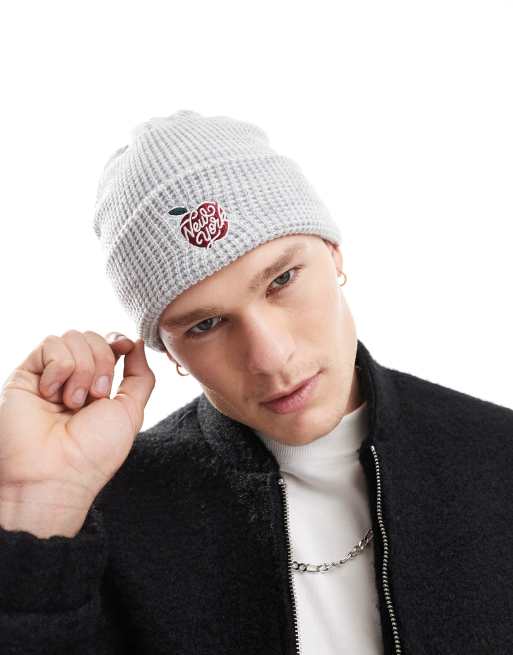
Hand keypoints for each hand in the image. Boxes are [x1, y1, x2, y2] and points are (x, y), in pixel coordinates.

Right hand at [0, 330, 155, 512]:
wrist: (55, 474)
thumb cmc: (93, 453)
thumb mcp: (131, 412)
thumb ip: (140, 375)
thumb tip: (138, 342)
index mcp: (98, 385)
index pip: (109, 344)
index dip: (119, 341)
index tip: (127, 347)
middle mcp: (73, 378)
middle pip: (94, 337)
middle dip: (103, 362)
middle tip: (96, 396)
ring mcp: (50, 375)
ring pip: (73, 337)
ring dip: (82, 369)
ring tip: (73, 402)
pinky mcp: (27, 374)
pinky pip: (50, 344)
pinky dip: (59, 368)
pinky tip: (52, 394)